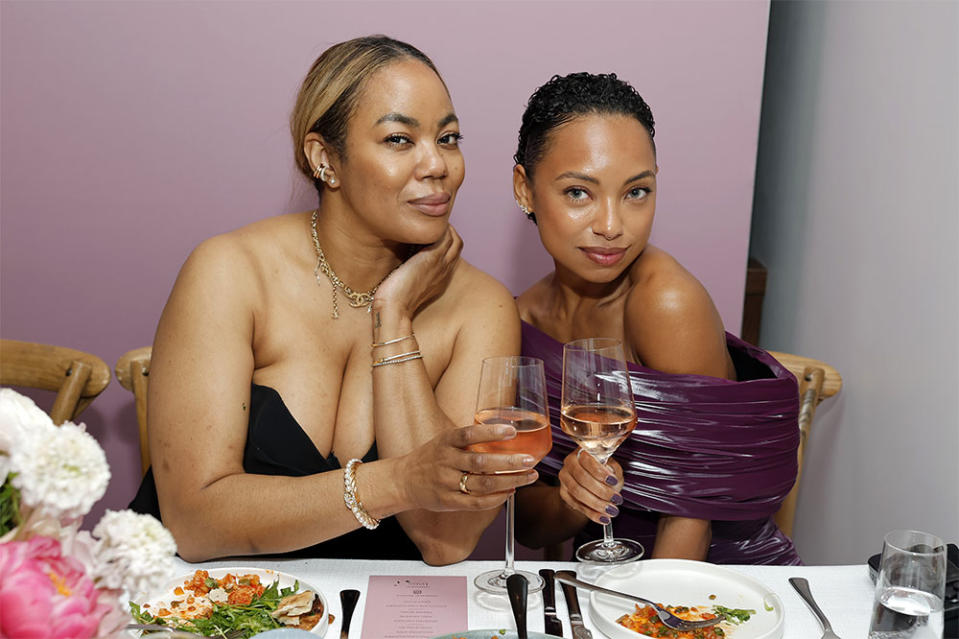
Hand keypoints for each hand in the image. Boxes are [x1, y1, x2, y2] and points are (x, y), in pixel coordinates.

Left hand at [372, 225, 461, 316]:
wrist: (394, 309)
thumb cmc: (394, 300)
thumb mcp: (406, 283)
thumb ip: (408, 271)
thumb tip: (398, 261)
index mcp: (439, 278)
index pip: (450, 253)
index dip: (443, 240)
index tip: (428, 232)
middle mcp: (444, 271)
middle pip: (456, 243)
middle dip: (446, 230)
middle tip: (429, 221)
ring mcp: (441, 265)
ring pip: (453, 238)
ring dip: (442, 226)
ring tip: (426, 219)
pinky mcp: (433, 258)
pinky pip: (445, 236)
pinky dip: (438, 227)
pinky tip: (422, 222)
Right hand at [399, 421, 538, 511]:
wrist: (403, 481)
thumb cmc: (430, 458)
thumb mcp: (444, 441)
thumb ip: (467, 439)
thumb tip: (503, 432)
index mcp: (445, 442)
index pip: (469, 435)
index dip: (491, 432)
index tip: (511, 431)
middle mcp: (446, 462)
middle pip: (481, 462)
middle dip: (509, 462)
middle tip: (530, 460)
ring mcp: (447, 483)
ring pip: (483, 483)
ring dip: (510, 480)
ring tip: (529, 476)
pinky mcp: (449, 502)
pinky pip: (477, 503)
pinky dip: (497, 498)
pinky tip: (511, 491)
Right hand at [558, 449, 623, 524]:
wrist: (592, 487)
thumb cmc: (604, 474)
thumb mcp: (613, 468)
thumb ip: (613, 469)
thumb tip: (611, 473)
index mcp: (583, 452)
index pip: (587, 460)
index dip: (600, 471)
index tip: (613, 481)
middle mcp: (570, 462)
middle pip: (582, 477)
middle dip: (601, 490)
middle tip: (616, 499)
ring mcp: (565, 477)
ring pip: (578, 492)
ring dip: (597, 504)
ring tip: (611, 510)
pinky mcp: (563, 493)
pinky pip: (576, 504)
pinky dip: (591, 513)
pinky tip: (603, 517)